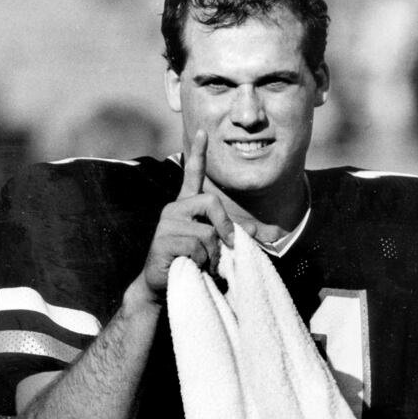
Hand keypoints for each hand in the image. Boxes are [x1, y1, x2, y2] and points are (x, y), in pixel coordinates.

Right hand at [142, 130, 234, 297]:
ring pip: (207, 231)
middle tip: (226, 247)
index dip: (198, 154)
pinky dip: (202, 262)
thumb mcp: (215, 247)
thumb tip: (255, 230)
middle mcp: (174, 209)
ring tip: (203, 264)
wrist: (162, 286)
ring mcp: (166, 223)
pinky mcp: (162, 240)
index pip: (192, 175)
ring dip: (213, 254)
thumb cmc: (191, 264)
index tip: (203, 132)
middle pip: (211, 202)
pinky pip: (197, 247)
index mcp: (185, 206)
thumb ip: (232, 235)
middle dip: (225, 226)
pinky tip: (191, 266)